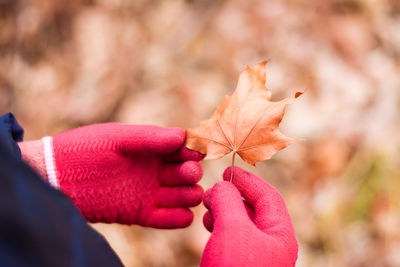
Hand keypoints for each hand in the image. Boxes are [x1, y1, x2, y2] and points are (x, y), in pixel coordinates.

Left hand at [20, 123, 203, 227]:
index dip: (191, 150)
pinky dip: (179, 218)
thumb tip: (182, 136)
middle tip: (190, 173)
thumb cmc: (85, 149)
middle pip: (184, 172)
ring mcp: (147, 192)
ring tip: (192, 194)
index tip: (198, 151)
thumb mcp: (117, 138)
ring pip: (180, 196)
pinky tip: (184, 215)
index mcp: (149, 148)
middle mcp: (152, 170)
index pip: (180, 149)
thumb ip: (149, 138)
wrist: (57, 177)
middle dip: (191, 172)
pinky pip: (166, 218)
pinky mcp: (139, 213)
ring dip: (190, 195)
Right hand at [201, 167, 297, 266]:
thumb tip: (223, 186)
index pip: (268, 197)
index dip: (247, 180)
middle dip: (231, 196)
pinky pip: (232, 239)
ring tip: (206, 208)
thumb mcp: (233, 228)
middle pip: (254, 210)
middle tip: (210, 192)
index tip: (226, 171)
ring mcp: (255, 257)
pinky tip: (208, 227)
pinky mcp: (239, 264)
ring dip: (222, 211)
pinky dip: (219, 227)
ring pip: (241, 225)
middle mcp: (271, 246)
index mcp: (280, 235)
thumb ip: (229, 201)